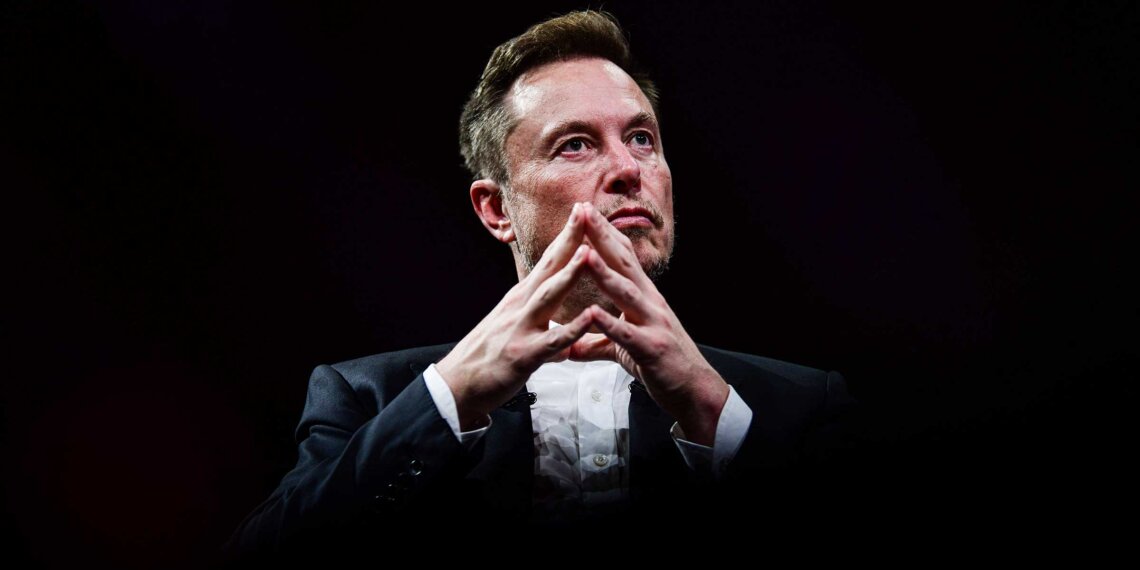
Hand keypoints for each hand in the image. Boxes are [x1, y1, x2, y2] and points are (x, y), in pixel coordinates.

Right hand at [436, 203, 602, 429]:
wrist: (457, 386)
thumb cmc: (488, 358)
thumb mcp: (516, 331)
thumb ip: (542, 327)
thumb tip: (564, 336)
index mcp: (522, 298)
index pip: (548, 259)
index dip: (566, 235)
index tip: (581, 210)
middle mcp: (521, 305)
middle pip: (549, 266)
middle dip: (569, 239)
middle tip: (586, 211)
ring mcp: (521, 328)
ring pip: (549, 296)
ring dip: (569, 273)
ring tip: (588, 253)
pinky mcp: (524, 354)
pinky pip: (553, 340)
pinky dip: (572, 327)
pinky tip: (590, 317)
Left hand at [570, 203, 729, 445]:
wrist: (694, 390)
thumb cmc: (660, 364)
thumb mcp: (623, 350)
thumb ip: (597, 343)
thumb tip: (571, 346)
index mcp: (642, 298)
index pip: (621, 257)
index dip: (603, 233)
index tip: (584, 210)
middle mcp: (650, 303)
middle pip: (624, 263)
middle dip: (602, 237)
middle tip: (583, 211)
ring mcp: (653, 324)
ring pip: (626, 294)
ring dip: (605, 273)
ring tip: (585, 253)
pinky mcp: (652, 349)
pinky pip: (627, 335)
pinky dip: (610, 323)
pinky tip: (592, 312)